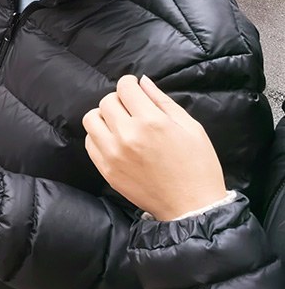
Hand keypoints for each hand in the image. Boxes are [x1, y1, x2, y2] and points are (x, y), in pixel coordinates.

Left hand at [82, 75, 227, 220]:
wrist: (192, 207)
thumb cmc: (198, 166)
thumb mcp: (190, 127)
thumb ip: (162, 101)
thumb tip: (142, 81)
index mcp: (151, 122)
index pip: (125, 88)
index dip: (130, 83)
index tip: (134, 88)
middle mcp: (127, 135)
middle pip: (107, 101)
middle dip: (119, 99)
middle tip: (131, 108)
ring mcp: (113, 153)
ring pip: (91, 119)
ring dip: (104, 116)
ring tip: (120, 123)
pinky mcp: (106, 169)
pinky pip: (90, 141)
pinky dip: (98, 135)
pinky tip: (115, 140)